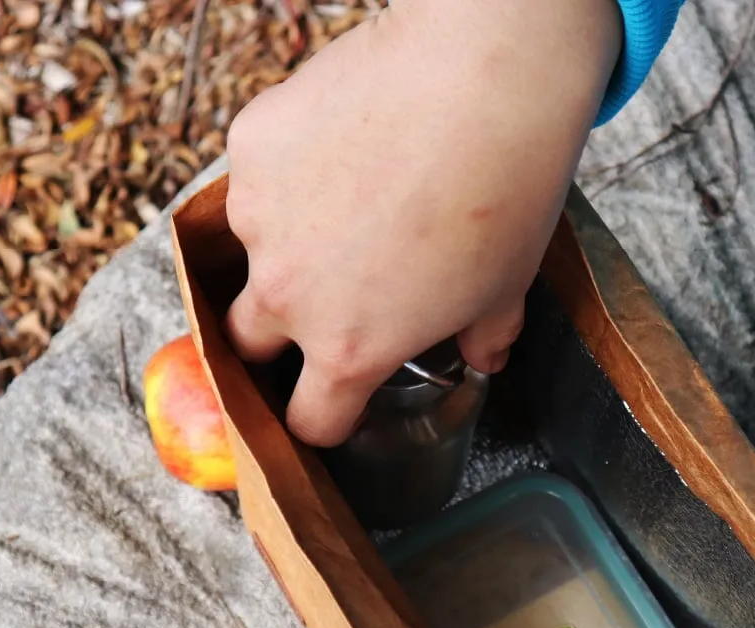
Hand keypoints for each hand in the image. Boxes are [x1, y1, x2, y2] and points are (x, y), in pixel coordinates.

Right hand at [225, 0, 620, 445]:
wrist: (484, 80)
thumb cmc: (504, 199)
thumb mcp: (505, 291)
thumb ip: (483, 338)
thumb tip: (483, 356)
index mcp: (349, 348)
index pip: (311, 420)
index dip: (325, 418)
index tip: (333, 402)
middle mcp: (289, 293)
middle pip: (250, 342)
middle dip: (279, 334)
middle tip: (326, 296)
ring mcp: (259, 217)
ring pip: (255, 248)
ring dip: (288, 240)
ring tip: (349, 199)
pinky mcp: (250, 145)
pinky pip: (258, 173)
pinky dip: (290, 169)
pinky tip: (342, 142)